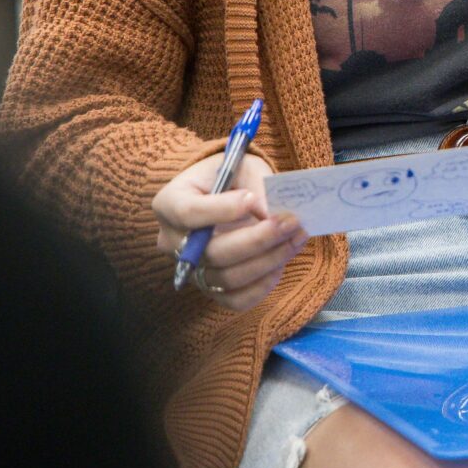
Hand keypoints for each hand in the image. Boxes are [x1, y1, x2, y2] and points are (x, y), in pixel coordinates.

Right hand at [153, 150, 298, 311]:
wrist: (228, 194)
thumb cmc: (234, 177)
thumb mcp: (244, 168)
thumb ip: (256, 186)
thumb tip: (272, 214)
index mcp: (170, 203)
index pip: (188, 213)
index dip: (222, 210)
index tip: (252, 199)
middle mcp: (172, 242)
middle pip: (212, 252)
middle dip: (258, 239)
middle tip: (291, 222)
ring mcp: (191, 270)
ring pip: (227, 278)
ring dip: (269, 260)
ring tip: (296, 237)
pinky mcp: (210, 288)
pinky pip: (235, 299)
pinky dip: (263, 284)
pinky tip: (281, 262)